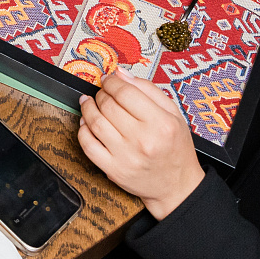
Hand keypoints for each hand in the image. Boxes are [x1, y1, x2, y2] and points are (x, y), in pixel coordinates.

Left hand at [77, 70, 203, 220]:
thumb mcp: (174, 114)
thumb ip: (148, 90)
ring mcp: (125, 157)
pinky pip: (87, 145)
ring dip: (87, 107)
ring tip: (89, 102)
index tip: (108, 80)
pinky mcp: (113, 170)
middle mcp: (143, 140)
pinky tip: (87, 123)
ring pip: (95, 122)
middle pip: (108, 105)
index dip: (112, 82)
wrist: (177, 185)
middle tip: (103, 93)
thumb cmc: (176, 148)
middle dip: (101, 94)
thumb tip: (120, 73)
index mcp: (161, 124)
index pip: (125, 92)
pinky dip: (82, 130)